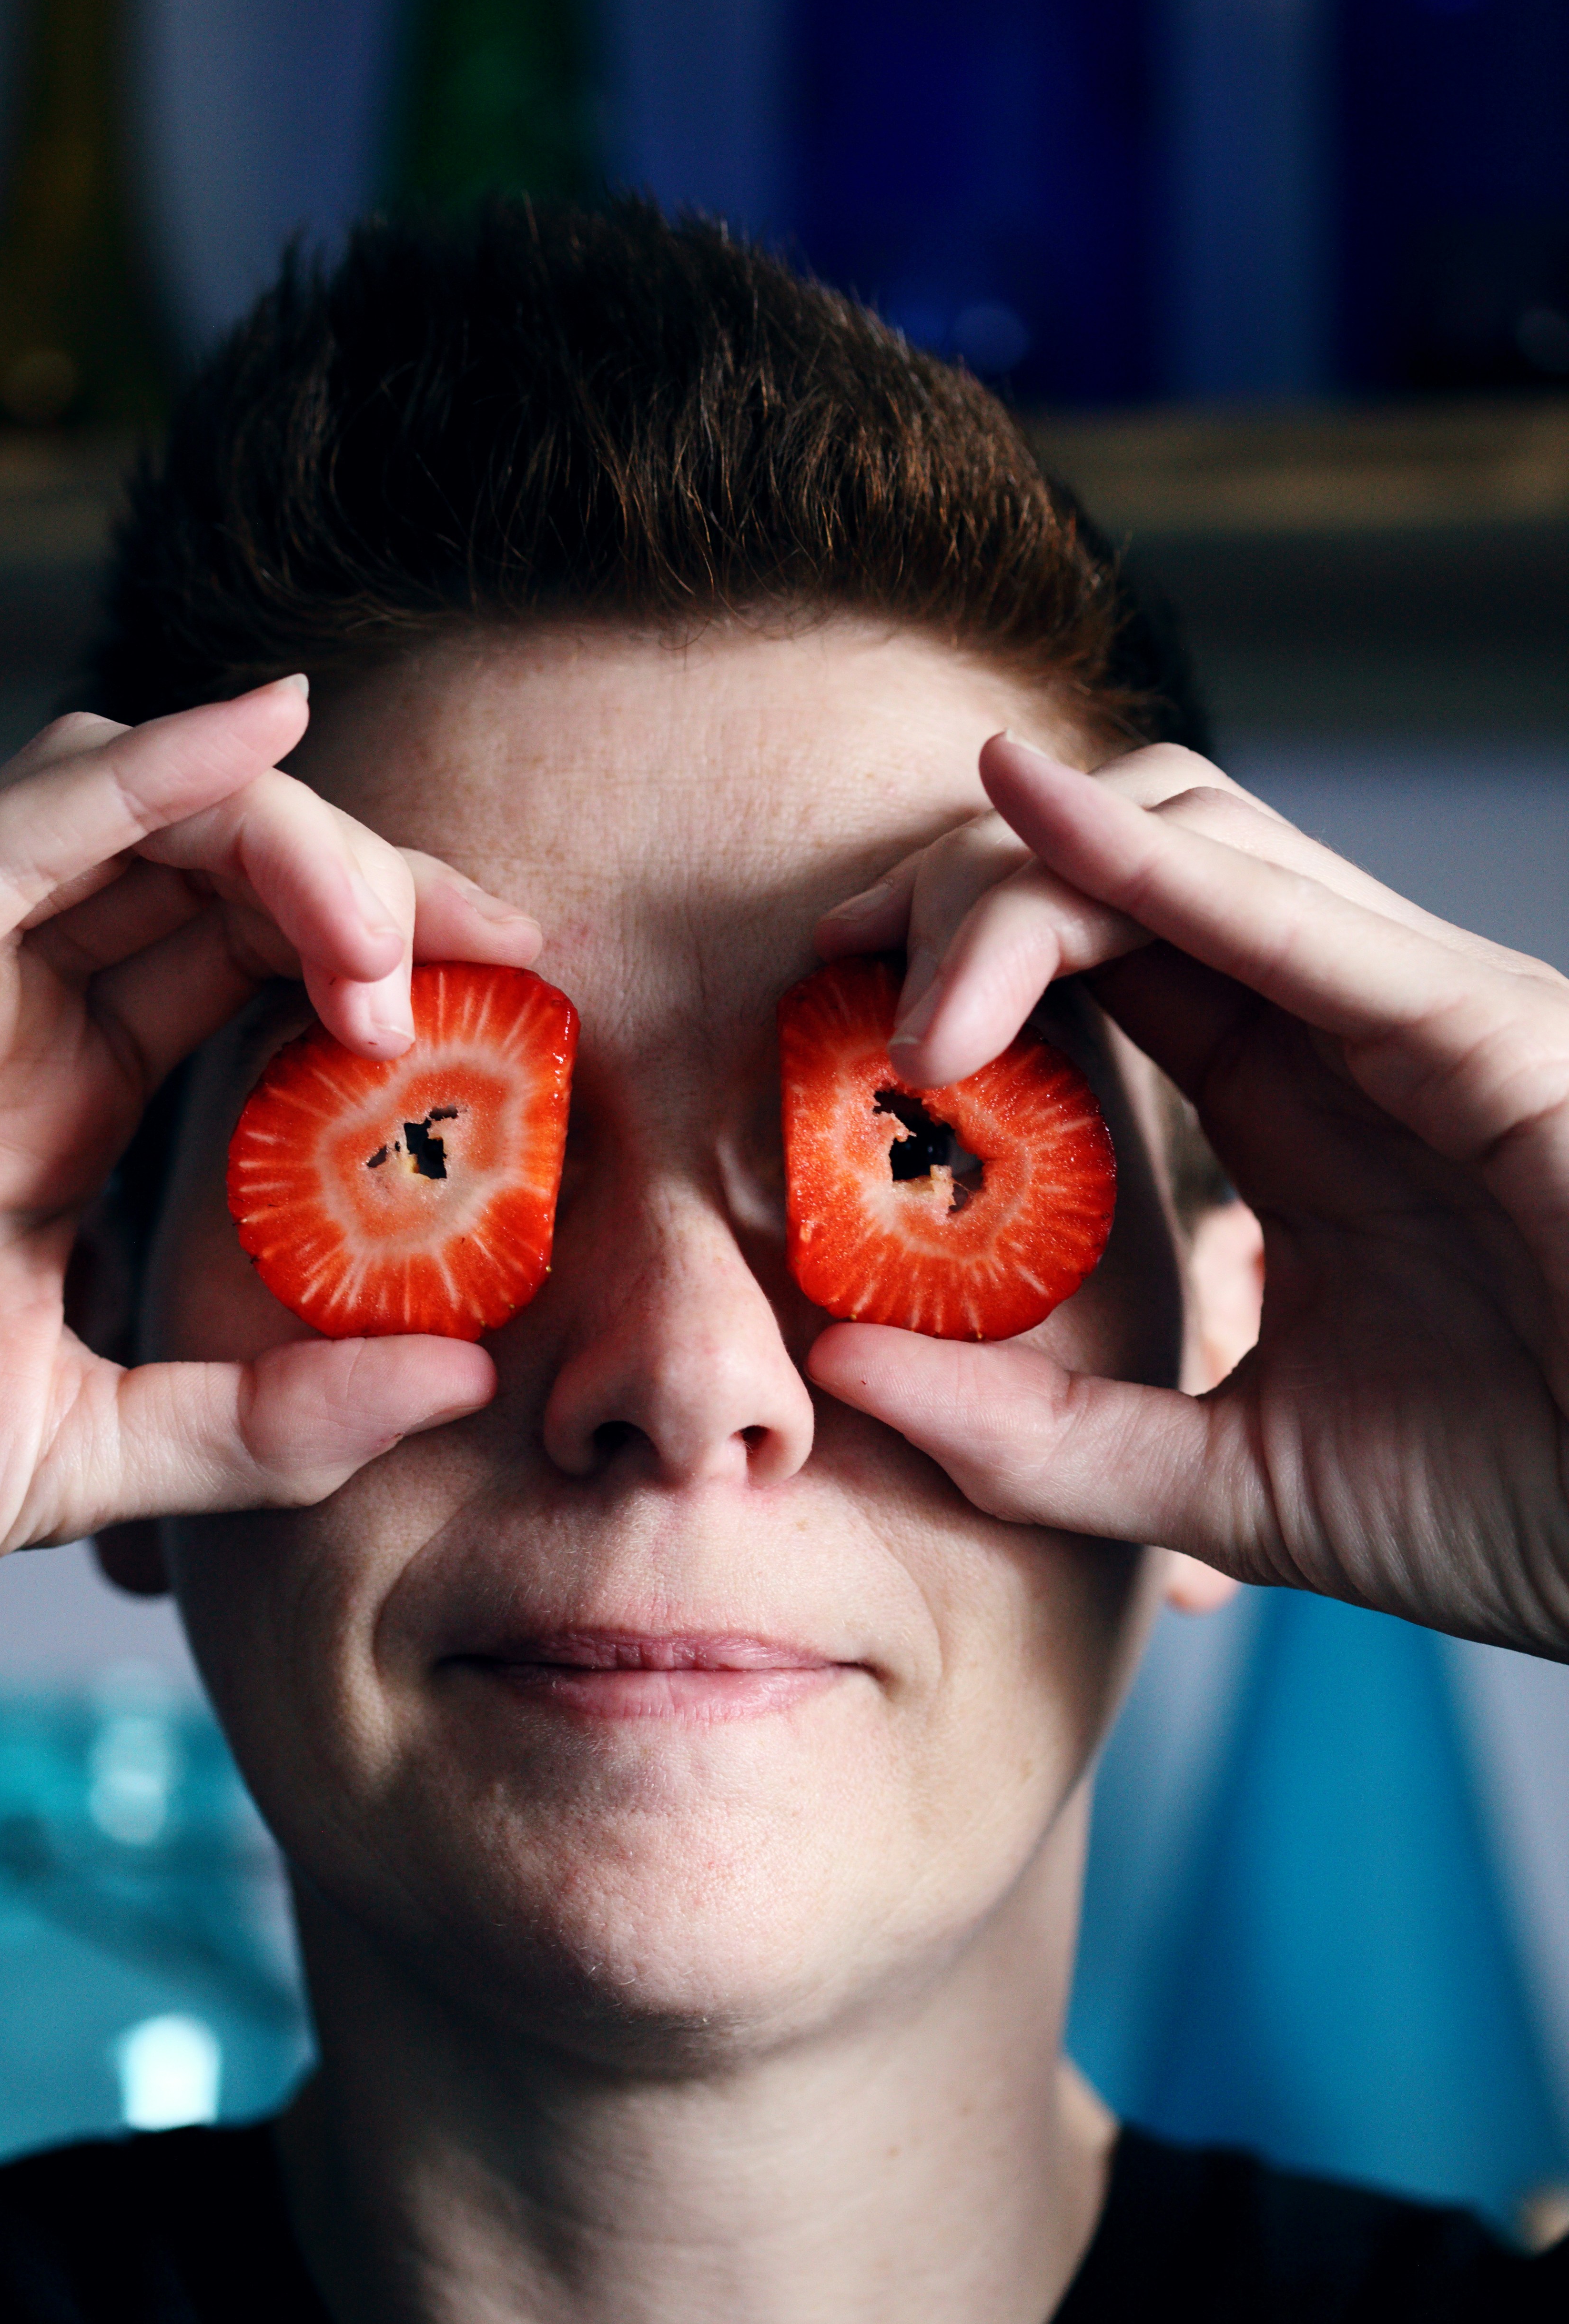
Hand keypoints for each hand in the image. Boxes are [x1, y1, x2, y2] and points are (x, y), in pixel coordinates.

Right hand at [0, 681, 541, 1639]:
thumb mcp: (93, 1455)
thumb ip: (267, 1423)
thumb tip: (460, 1379)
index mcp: (75, 1105)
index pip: (260, 965)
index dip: (395, 951)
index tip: (520, 991)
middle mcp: (20, 1021)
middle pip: (225, 872)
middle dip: (377, 883)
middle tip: (493, 951)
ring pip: (142, 817)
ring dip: (295, 835)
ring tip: (392, 931)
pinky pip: (17, 832)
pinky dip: (149, 770)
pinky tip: (264, 723)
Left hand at [809, 732, 1568, 1658]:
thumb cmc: (1526, 1507)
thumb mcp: (1235, 1483)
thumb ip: (1048, 1439)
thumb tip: (842, 1368)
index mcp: (1295, 1108)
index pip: (1102, 964)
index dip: (954, 951)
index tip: (825, 992)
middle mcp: (1345, 1033)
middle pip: (1123, 871)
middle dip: (963, 882)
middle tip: (829, 955)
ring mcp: (1415, 1015)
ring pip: (1192, 838)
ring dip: (1021, 873)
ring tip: (895, 971)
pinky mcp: (1483, 1032)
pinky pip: (1290, 914)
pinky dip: (1146, 861)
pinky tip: (1022, 816)